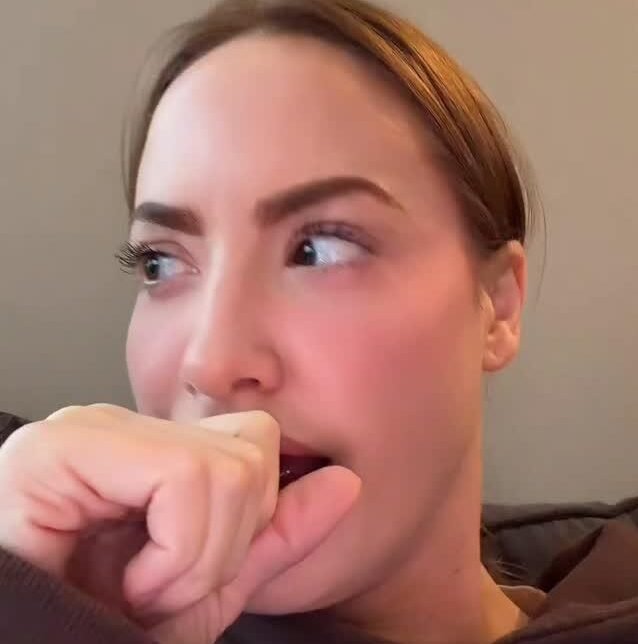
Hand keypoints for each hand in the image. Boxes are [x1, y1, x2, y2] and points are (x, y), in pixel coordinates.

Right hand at [0, 404, 359, 643]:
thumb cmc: (109, 627)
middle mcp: (120, 424)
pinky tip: (121, 583)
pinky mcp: (62, 449)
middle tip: (162, 583)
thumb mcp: (211, 583)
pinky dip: (171, 556)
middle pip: (251, 452)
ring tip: (140, 585)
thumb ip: (277, 531)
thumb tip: (348, 482)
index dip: (246, 524)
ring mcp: (91, 428)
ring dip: (195, 559)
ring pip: (228, 468)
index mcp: (151, 448)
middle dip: (224, 546)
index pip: (256, 443)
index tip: (191, 574)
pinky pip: (183, 480)